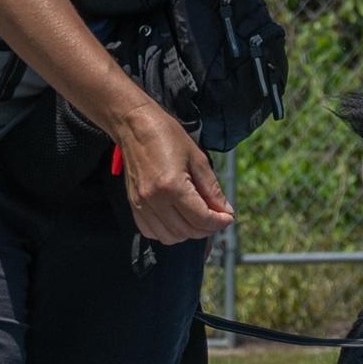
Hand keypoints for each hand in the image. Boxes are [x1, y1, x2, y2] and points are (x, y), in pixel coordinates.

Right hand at [116, 101, 233, 244]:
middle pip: (187, 231)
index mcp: (172, 186)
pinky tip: (177, 218)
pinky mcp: (134, 206)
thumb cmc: (167, 137)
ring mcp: (142, 205)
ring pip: (171, 237)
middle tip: (215, 217)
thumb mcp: (198, 159)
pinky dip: (168, 231)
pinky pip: (153, 232)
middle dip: (206, 228)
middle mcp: (155, 200)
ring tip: (196, 218)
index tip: (228, 218)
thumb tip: (225, 211)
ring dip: (188, 232)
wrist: (134, 126)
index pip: (202, 219)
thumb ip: (212, 189)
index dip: (219, 222)